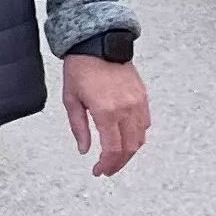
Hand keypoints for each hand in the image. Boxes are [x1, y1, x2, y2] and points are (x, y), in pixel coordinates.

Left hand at [62, 54, 148, 176]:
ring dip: (129, 153)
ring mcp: (138, 103)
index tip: (98, 171)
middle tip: (106, 170)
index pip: (112, 149)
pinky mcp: (143, 97)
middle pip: (129, 148)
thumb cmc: (80, 70)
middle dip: (118, 164)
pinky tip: (126, 140)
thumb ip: (79, 128)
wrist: (99, 45)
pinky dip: (137, 137)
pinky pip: (145, 124)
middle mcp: (126, 109)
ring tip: (115, 159)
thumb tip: (84, 151)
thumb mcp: (71, 100)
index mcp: (106, 111)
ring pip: (140, 138)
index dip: (106, 165)